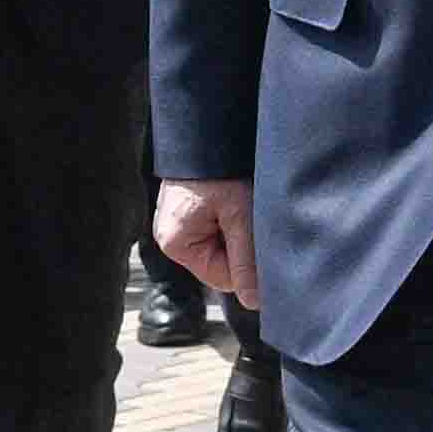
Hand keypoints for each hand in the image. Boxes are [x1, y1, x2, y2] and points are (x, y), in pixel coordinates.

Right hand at [155, 177, 252, 300]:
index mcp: (177, 244)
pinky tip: (239, 199)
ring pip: (224, 243)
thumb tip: (254, 303)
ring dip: (240, 229)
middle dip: (243, 244)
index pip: (223, 278)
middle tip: (253, 216)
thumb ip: (246, 261)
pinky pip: (218, 226)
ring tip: (245, 203)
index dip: (248, 264)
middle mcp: (173, 237)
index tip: (260, 237)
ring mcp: (180, 223)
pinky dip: (233, 216)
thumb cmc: (220, 169)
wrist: (207, 127)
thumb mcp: (240, 217)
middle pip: (223, 262)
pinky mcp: (190, 210)